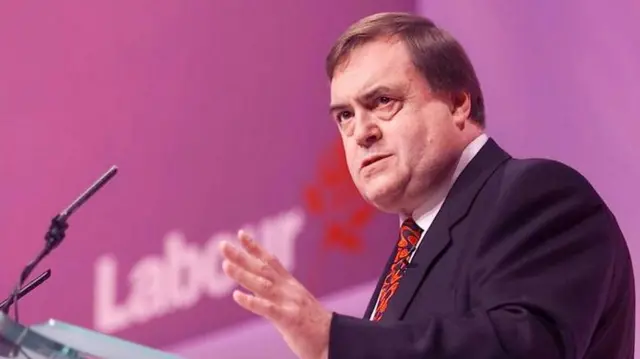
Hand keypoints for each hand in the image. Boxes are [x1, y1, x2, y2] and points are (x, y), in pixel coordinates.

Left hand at [219, 230, 331, 358]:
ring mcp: (290, 303)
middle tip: (223, 245)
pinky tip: (237, 296)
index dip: (255, 247)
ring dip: (243, 274)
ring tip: (225, 265)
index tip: (241, 234)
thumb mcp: (293, 304)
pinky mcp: (290, 320)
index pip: (270, 261)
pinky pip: (268, 309)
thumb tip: (251, 288)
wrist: (334, 340)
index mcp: (290, 285)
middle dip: (241, 256)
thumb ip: (274, 295)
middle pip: (262, 269)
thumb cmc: (312, 326)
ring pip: (262, 285)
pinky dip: (252, 302)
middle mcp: (289, 290)